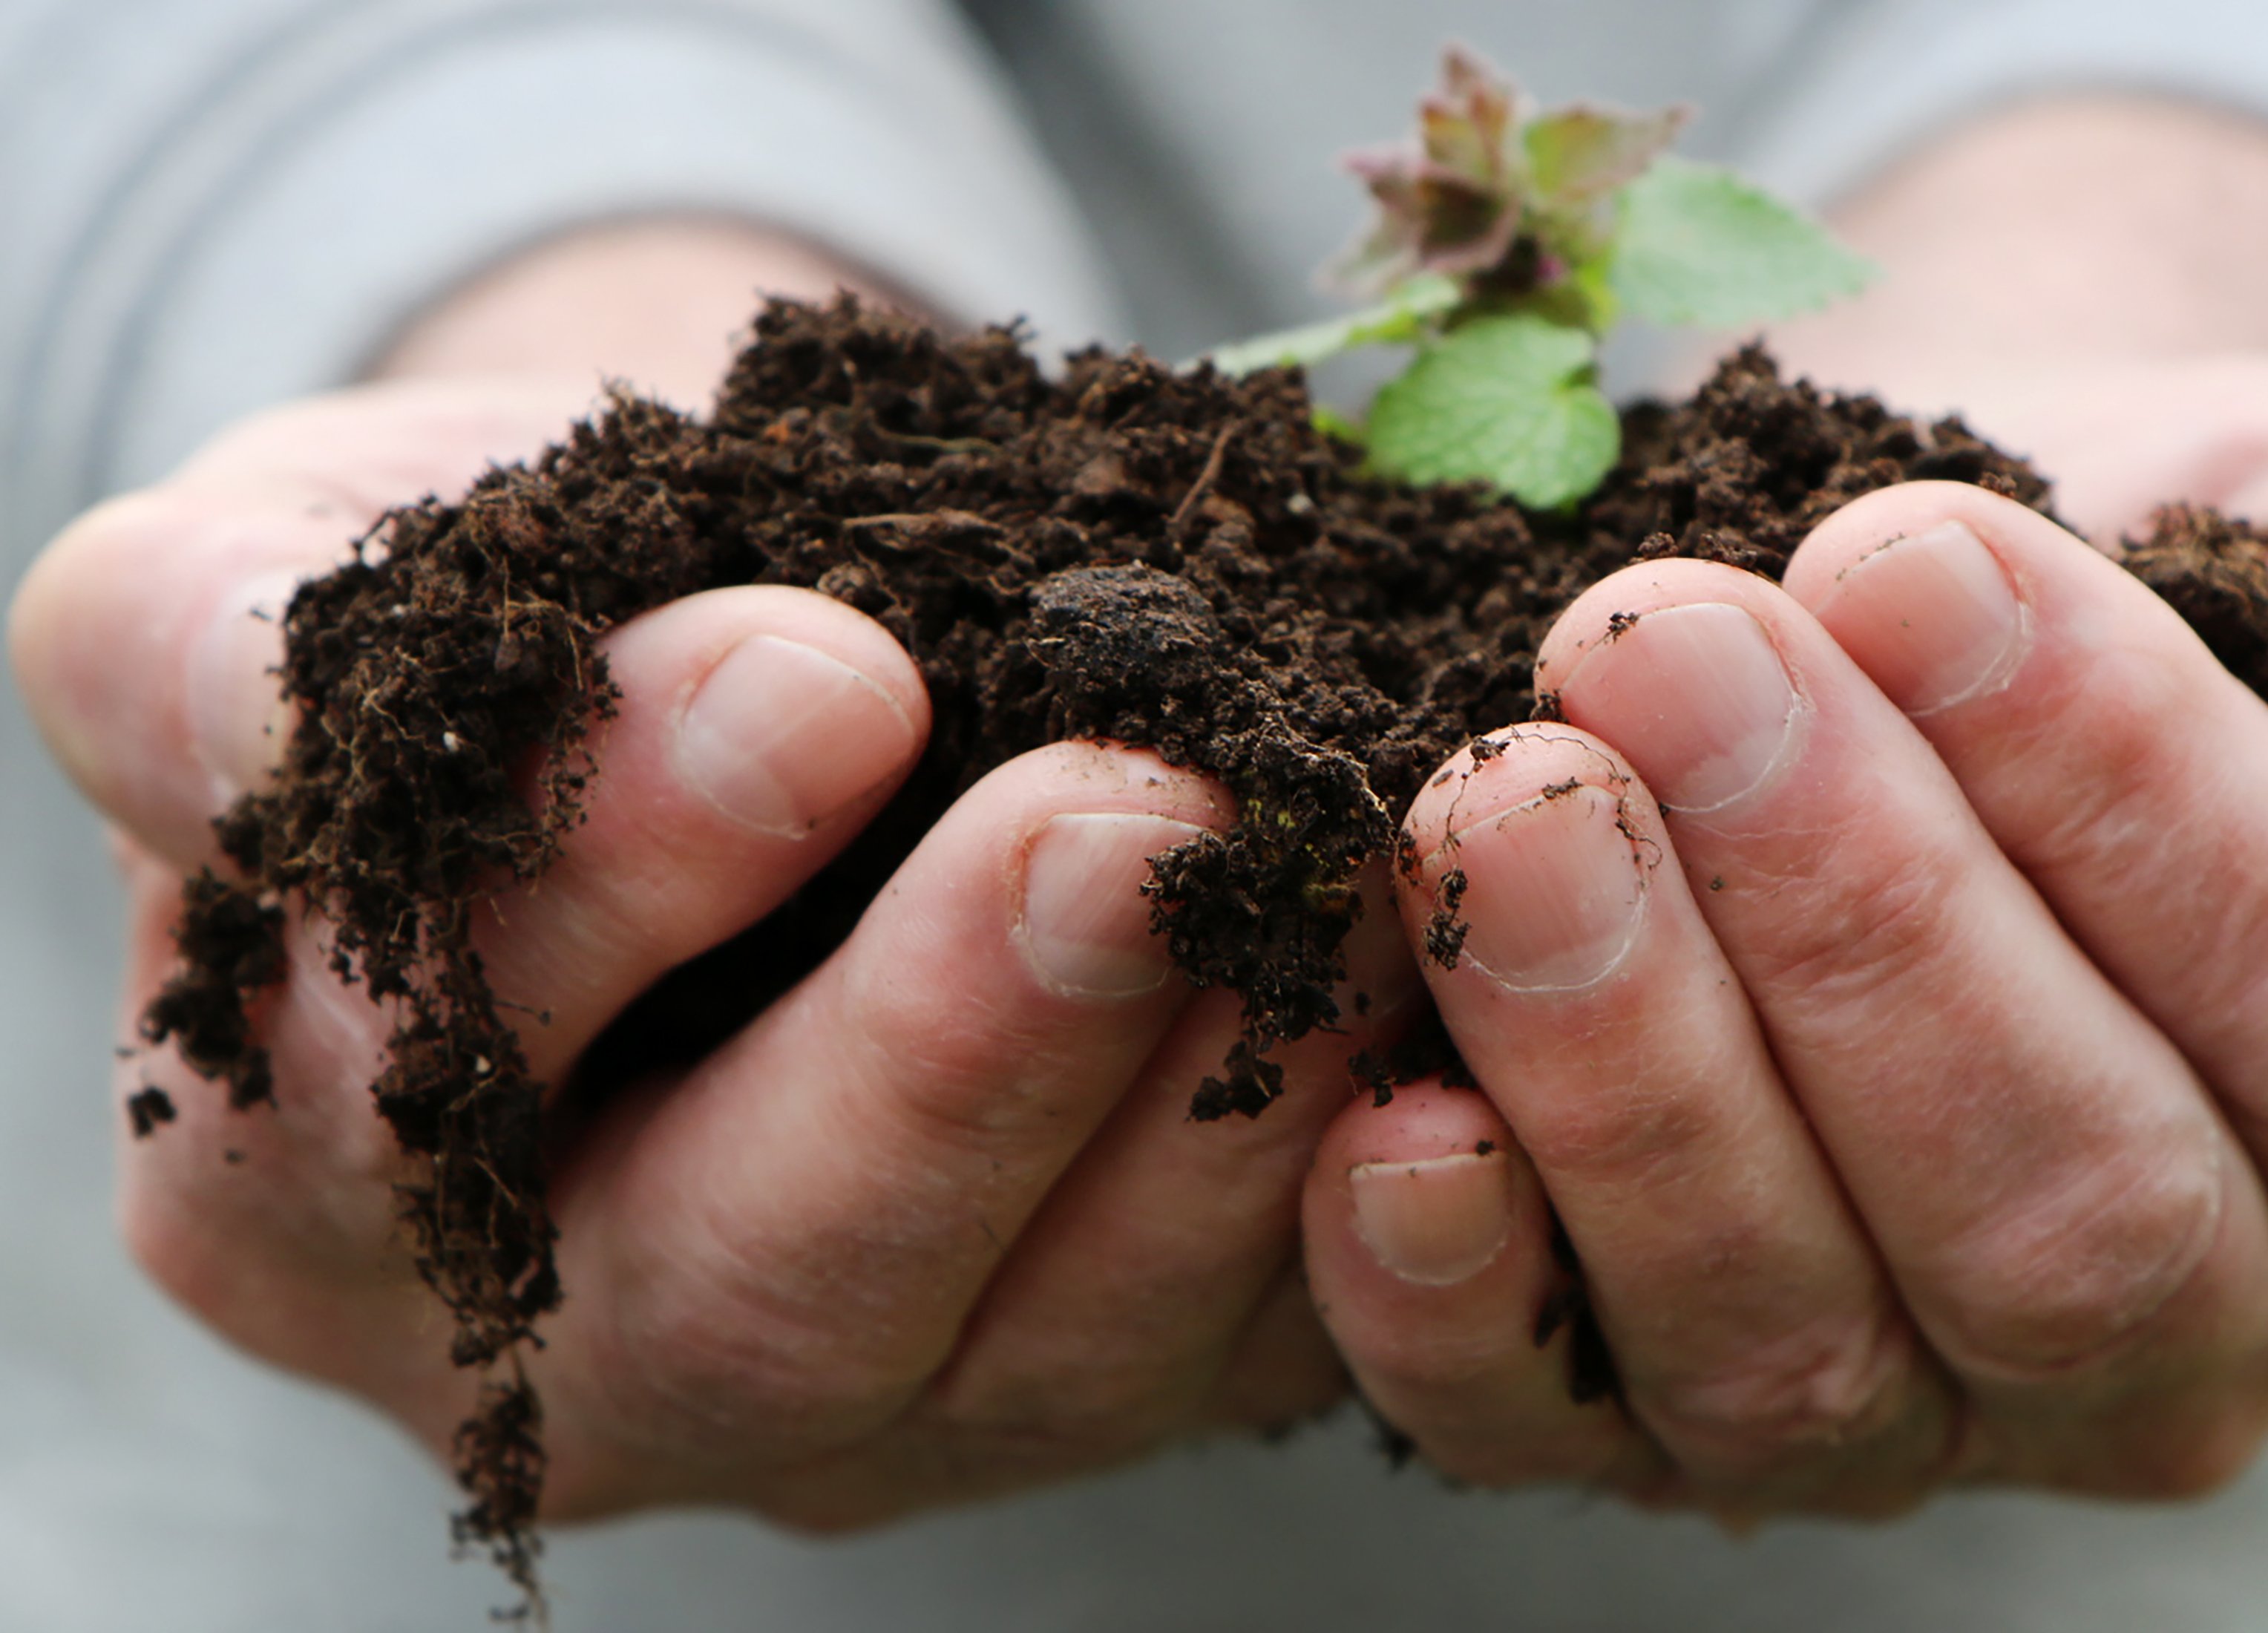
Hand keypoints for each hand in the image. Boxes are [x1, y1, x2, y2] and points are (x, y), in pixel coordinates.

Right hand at [10, 376, 1412, 1525]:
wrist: (691, 684)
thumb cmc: (454, 638)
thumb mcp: (247, 598)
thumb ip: (205, 657)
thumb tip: (349, 710)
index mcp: (323, 1188)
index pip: (432, 1077)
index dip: (624, 881)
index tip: (824, 676)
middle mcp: (599, 1350)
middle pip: (774, 1290)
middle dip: (961, 1058)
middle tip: (1134, 822)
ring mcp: (875, 1392)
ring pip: (1057, 1346)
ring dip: (1219, 1114)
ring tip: (1340, 863)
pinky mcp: (1090, 1362)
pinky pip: (1247, 1341)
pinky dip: (1362, 1179)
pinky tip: (1438, 984)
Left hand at [1297, 355, 2267, 1514]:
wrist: (1902, 632)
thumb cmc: (2143, 576)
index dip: (2117, 781)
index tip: (1908, 556)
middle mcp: (2180, 1332)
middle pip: (2056, 1202)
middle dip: (1847, 913)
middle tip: (1662, 652)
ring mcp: (1909, 1407)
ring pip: (1797, 1333)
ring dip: (1631, 1066)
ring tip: (1501, 797)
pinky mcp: (1644, 1420)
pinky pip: (1547, 1416)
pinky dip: (1450, 1293)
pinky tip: (1382, 1119)